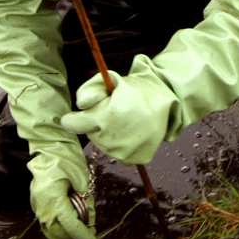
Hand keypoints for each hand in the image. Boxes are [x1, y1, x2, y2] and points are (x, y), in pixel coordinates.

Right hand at [27, 142, 95, 238]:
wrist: (50, 148)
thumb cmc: (67, 159)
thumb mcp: (83, 180)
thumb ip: (86, 204)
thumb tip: (90, 223)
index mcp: (53, 198)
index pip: (70, 226)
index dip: (83, 237)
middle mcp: (42, 206)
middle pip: (59, 233)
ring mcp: (36, 206)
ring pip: (50, 232)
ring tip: (81, 238)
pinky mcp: (36, 204)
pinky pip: (46, 225)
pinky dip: (58, 232)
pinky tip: (69, 231)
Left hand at [59, 70, 176, 164]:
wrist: (166, 100)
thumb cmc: (134, 89)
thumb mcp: (111, 79)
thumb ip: (89, 90)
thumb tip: (80, 106)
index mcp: (107, 117)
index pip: (72, 124)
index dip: (74, 118)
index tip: (79, 115)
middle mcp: (115, 140)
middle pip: (90, 134)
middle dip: (96, 123)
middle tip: (113, 112)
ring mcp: (127, 152)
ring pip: (104, 146)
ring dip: (109, 135)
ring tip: (125, 121)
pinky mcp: (138, 159)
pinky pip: (120, 154)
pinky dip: (123, 144)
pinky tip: (133, 132)